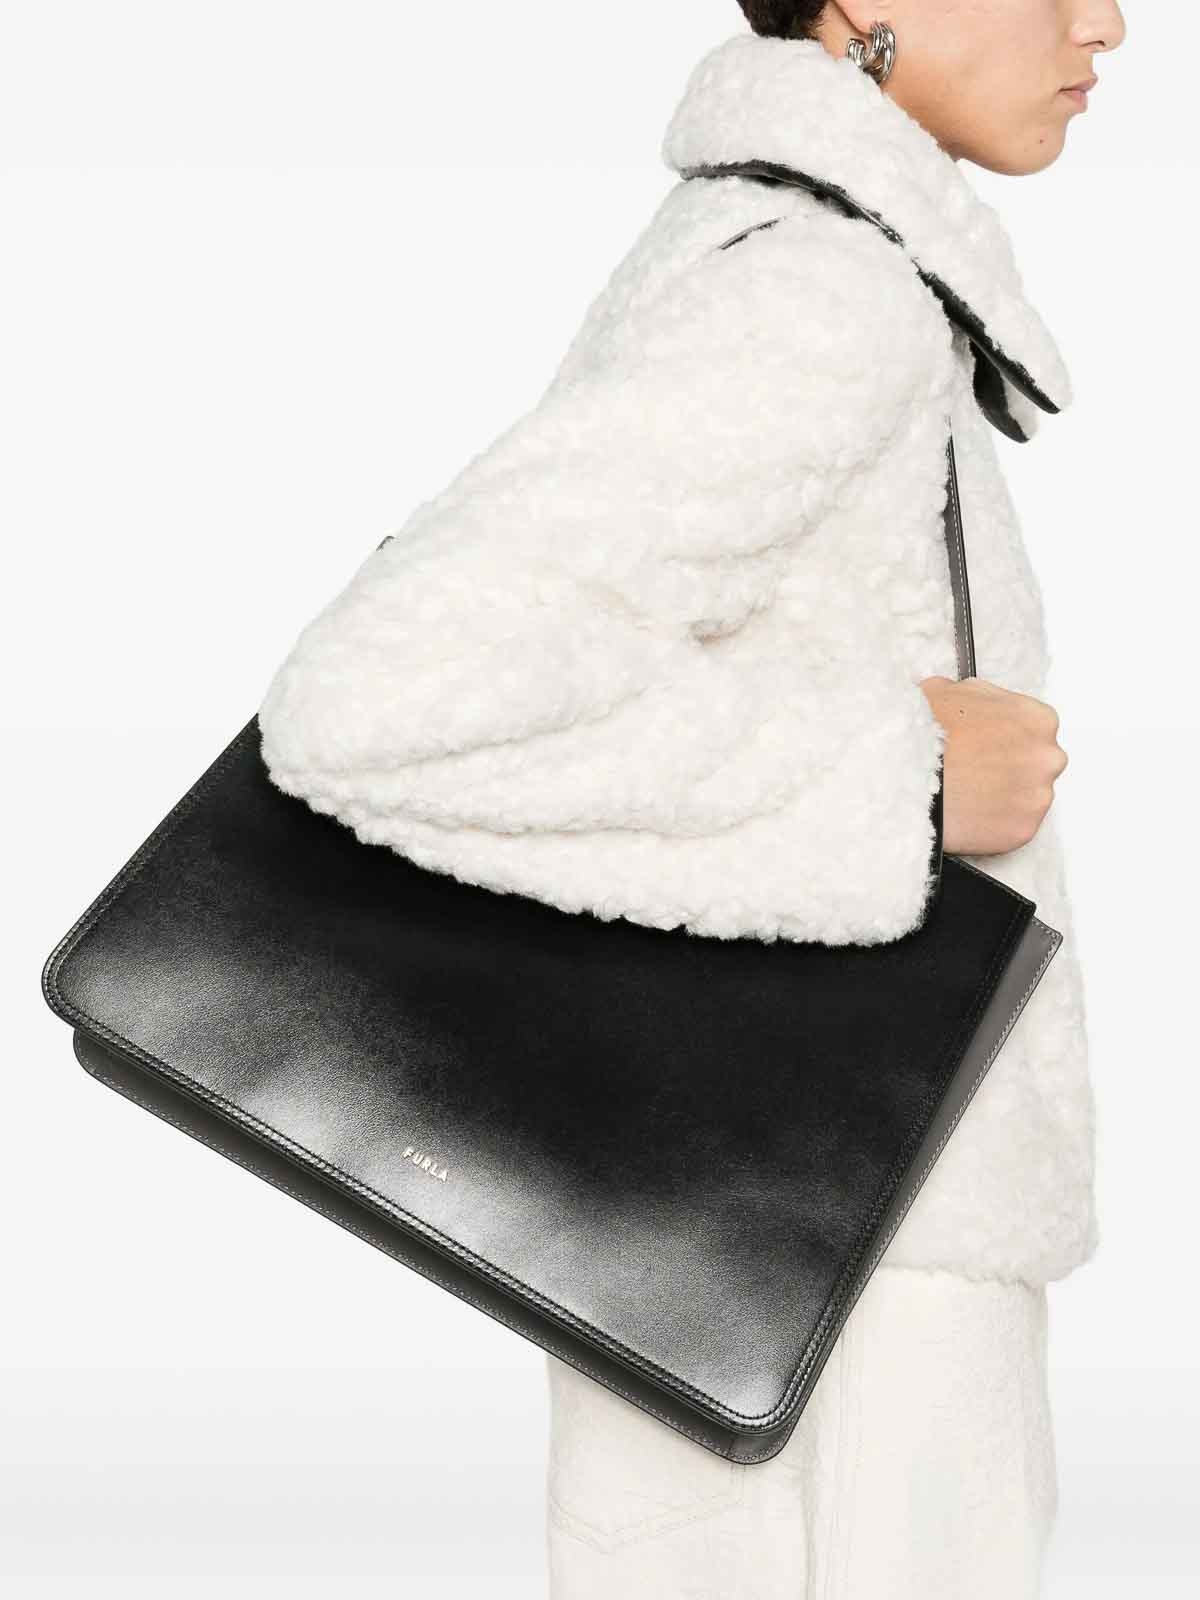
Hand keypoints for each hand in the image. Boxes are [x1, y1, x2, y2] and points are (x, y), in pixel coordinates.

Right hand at [919, 676, 1068, 855]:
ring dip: (1002, 797)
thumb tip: (969, 701)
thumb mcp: (948, 691)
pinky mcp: (1022, 831)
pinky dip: (993, 824)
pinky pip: (1012, 828)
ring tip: (967, 794)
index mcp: (1037, 720)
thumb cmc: (927, 733)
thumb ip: (975, 696)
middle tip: (974, 771)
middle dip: (1009, 769)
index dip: (1004, 737)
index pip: (1033, 729)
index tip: (986, 745)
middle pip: (1035, 765)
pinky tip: (969, 814)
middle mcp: (1047, 758)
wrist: (906, 773)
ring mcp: (1037, 798)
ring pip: (1025, 798)